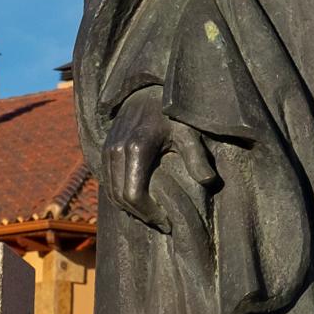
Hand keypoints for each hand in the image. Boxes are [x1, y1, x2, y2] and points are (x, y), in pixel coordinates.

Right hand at [102, 88, 217, 232]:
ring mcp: (107, 150)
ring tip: (154, 214)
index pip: (133, 195)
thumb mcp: (189, 131)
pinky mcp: (104, 150)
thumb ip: (197, 156)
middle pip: (120, 197)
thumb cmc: (173, 112)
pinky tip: (141, 201)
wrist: (149, 90)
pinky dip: (120, 196)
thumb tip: (209, 181)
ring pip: (111, 192)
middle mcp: (116, 151)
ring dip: (130, 208)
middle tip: (163, 223)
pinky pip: (108, 182)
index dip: (149, 213)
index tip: (168, 221)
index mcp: (136, 149)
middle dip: (141, 215)